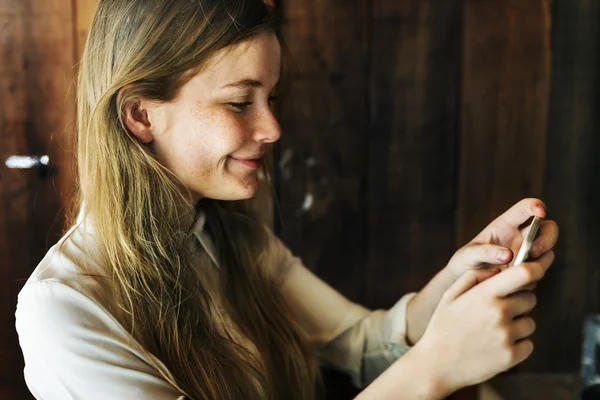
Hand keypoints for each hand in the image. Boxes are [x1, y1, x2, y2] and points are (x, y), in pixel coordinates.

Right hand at [415, 250, 553, 393]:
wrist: (436, 365)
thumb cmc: (443, 327)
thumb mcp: (450, 295)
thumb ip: (473, 276)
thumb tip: (497, 269)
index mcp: (485, 294)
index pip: (524, 273)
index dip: (535, 268)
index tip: (536, 269)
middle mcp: (500, 313)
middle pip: (530, 299)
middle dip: (519, 302)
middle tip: (498, 311)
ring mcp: (507, 336)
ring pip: (529, 323)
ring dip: (518, 325)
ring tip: (492, 332)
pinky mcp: (511, 356)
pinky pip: (528, 344)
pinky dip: (517, 345)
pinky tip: (496, 346)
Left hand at [446, 198, 558, 287]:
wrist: (465, 284)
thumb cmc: (465, 263)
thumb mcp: (467, 255)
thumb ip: (485, 252)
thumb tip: (508, 255)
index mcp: (504, 226)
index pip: (525, 209)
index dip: (535, 205)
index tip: (541, 212)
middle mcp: (520, 238)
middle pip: (548, 228)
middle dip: (547, 237)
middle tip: (533, 251)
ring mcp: (526, 255)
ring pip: (548, 252)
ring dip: (542, 259)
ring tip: (522, 270)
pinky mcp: (528, 272)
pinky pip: (539, 272)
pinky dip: (533, 276)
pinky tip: (516, 283)